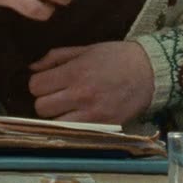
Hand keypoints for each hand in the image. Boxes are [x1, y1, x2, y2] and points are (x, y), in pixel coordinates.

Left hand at [28, 41, 153, 124]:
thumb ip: (56, 57)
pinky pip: (74, 132)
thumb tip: (32, 68)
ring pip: (54, 124)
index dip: (38, 84)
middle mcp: (81, 94)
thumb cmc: (117, 57)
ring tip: (67, 108)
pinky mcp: (102, 126)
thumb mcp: (86, 49)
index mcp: (75, 72)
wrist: (150, 72)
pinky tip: (79, 117)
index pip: (36, 85)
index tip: (47, 82)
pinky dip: (72, 126)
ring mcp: (92, 114)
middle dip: (45, 100)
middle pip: (41, 107)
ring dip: (57, 116)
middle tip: (57, 96)